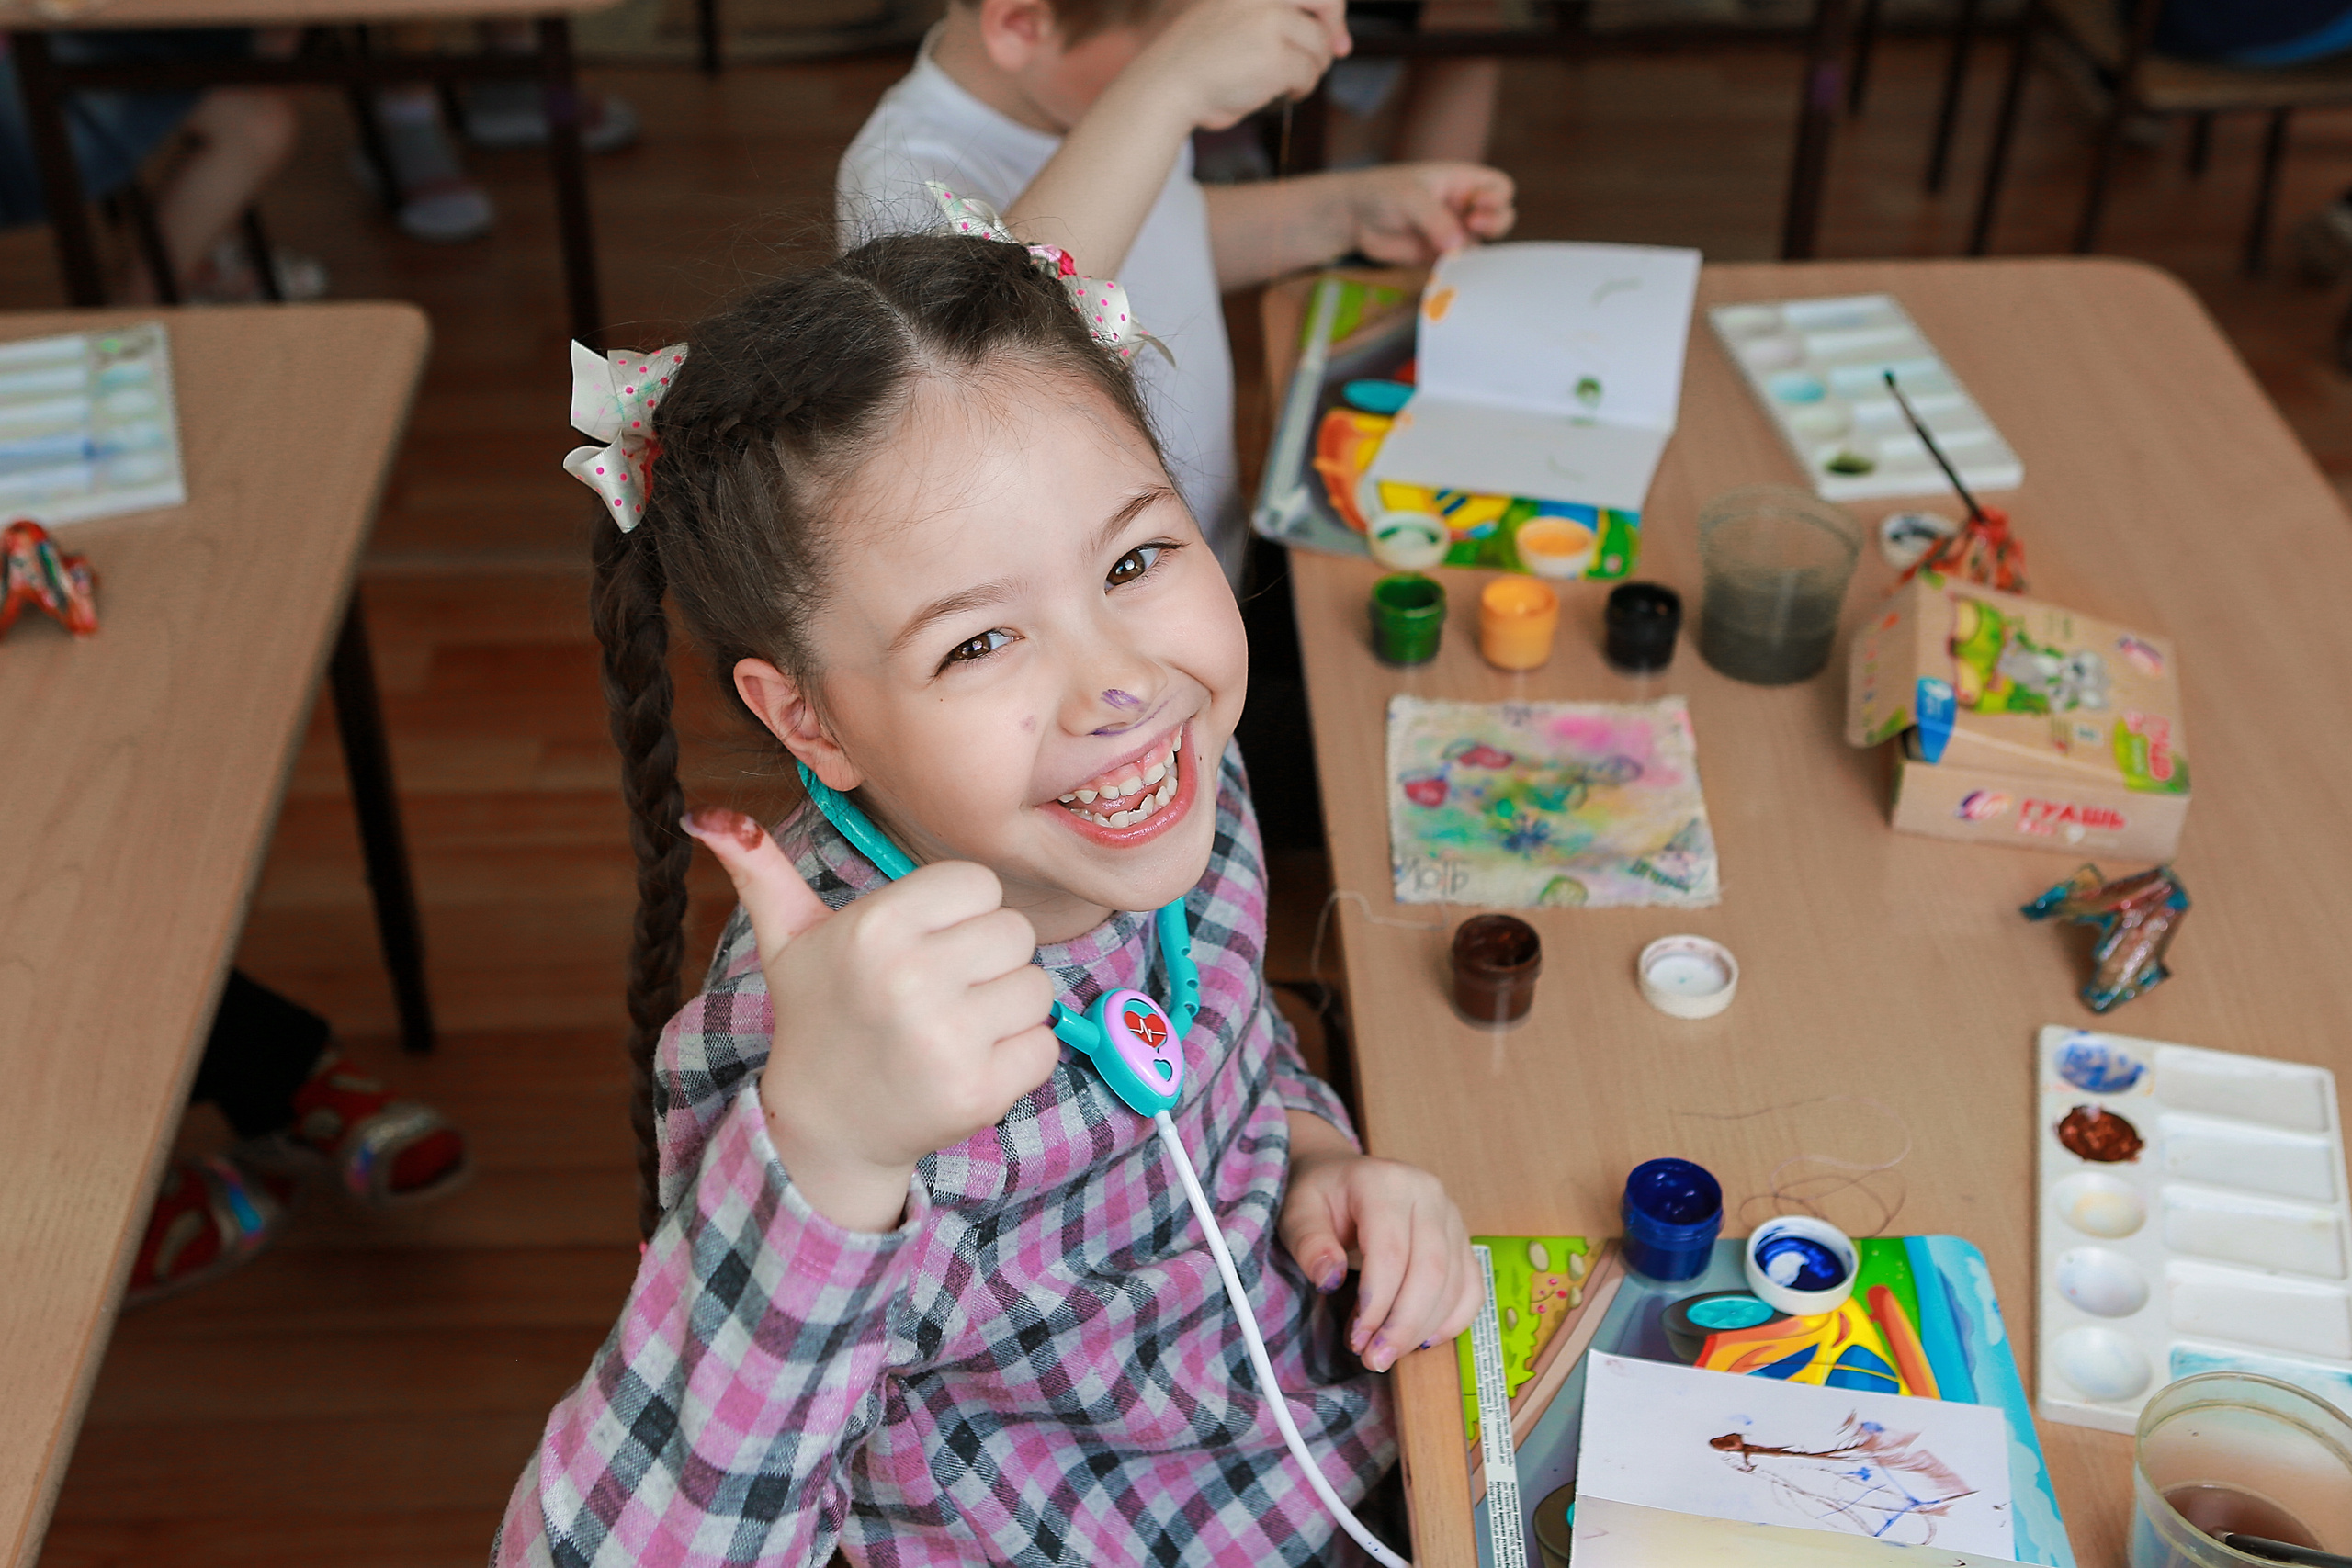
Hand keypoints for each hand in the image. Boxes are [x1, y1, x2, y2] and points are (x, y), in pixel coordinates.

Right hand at [681, 808, 1058, 1232]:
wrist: (825, 1126)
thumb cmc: (819, 1017)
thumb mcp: (787, 940)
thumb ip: (761, 871)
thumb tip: (704, 814)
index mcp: (875, 929)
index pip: (979, 883)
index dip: (962, 912)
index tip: (929, 943)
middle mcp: (910, 979)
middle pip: (1016, 932)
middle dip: (989, 960)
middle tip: (943, 991)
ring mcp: (947, 1039)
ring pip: (1036, 987)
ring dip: (1008, 1009)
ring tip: (956, 1026)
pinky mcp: (979, 1091)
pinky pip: (1046, 1045)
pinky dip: (1020, 1057)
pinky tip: (972, 1063)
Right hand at [1130, 0, 1350, 132]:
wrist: (1166, 85)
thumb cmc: (1196, 61)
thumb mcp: (1232, 18)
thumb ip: (1270, 15)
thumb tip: (1325, 32)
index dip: (1329, 7)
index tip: (1334, 30)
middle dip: (1335, 29)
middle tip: (1338, 51)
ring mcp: (1271, 23)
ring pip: (1319, 48)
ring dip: (1311, 69)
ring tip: (1288, 82)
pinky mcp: (1276, 57)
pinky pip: (1308, 74)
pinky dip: (1300, 88)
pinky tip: (1282, 93)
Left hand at [1278, 1114, 1482, 1372]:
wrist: (1342, 1175)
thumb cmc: (1320, 1195)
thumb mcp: (1298, 1212)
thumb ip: (1309, 1243)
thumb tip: (1329, 1279)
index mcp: (1386, 1182)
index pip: (1391, 1252)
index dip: (1377, 1303)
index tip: (1356, 1338)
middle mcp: (1428, 1193)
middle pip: (1430, 1270)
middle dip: (1404, 1325)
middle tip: (1375, 1359)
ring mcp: (1451, 1215)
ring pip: (1454, 1282)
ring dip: (1425, 1328)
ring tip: (1390, 1353)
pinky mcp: (1462, 1238)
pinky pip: (1472, 1285)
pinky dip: (1454, 1320)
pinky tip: (1425, 1340)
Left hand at [1344, 162, 1516, 263]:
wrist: (1353, 217)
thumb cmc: (1383, 193)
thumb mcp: (1410, 197)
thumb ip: (1435, 219)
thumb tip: (1459, 246)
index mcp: (1463, 182)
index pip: (1499, 188)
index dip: (1497, 198)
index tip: (1477, 205)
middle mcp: (1464, 208)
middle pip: (1501, 218)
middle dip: (1495, 224)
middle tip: (1472, 225)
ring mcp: (1454, 233)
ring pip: (1482, 246)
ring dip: (1476, 251)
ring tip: (1455, 253)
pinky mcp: (1439, 257)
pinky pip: (1459, 267)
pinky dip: (1458, 271)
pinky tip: (1448, 272)